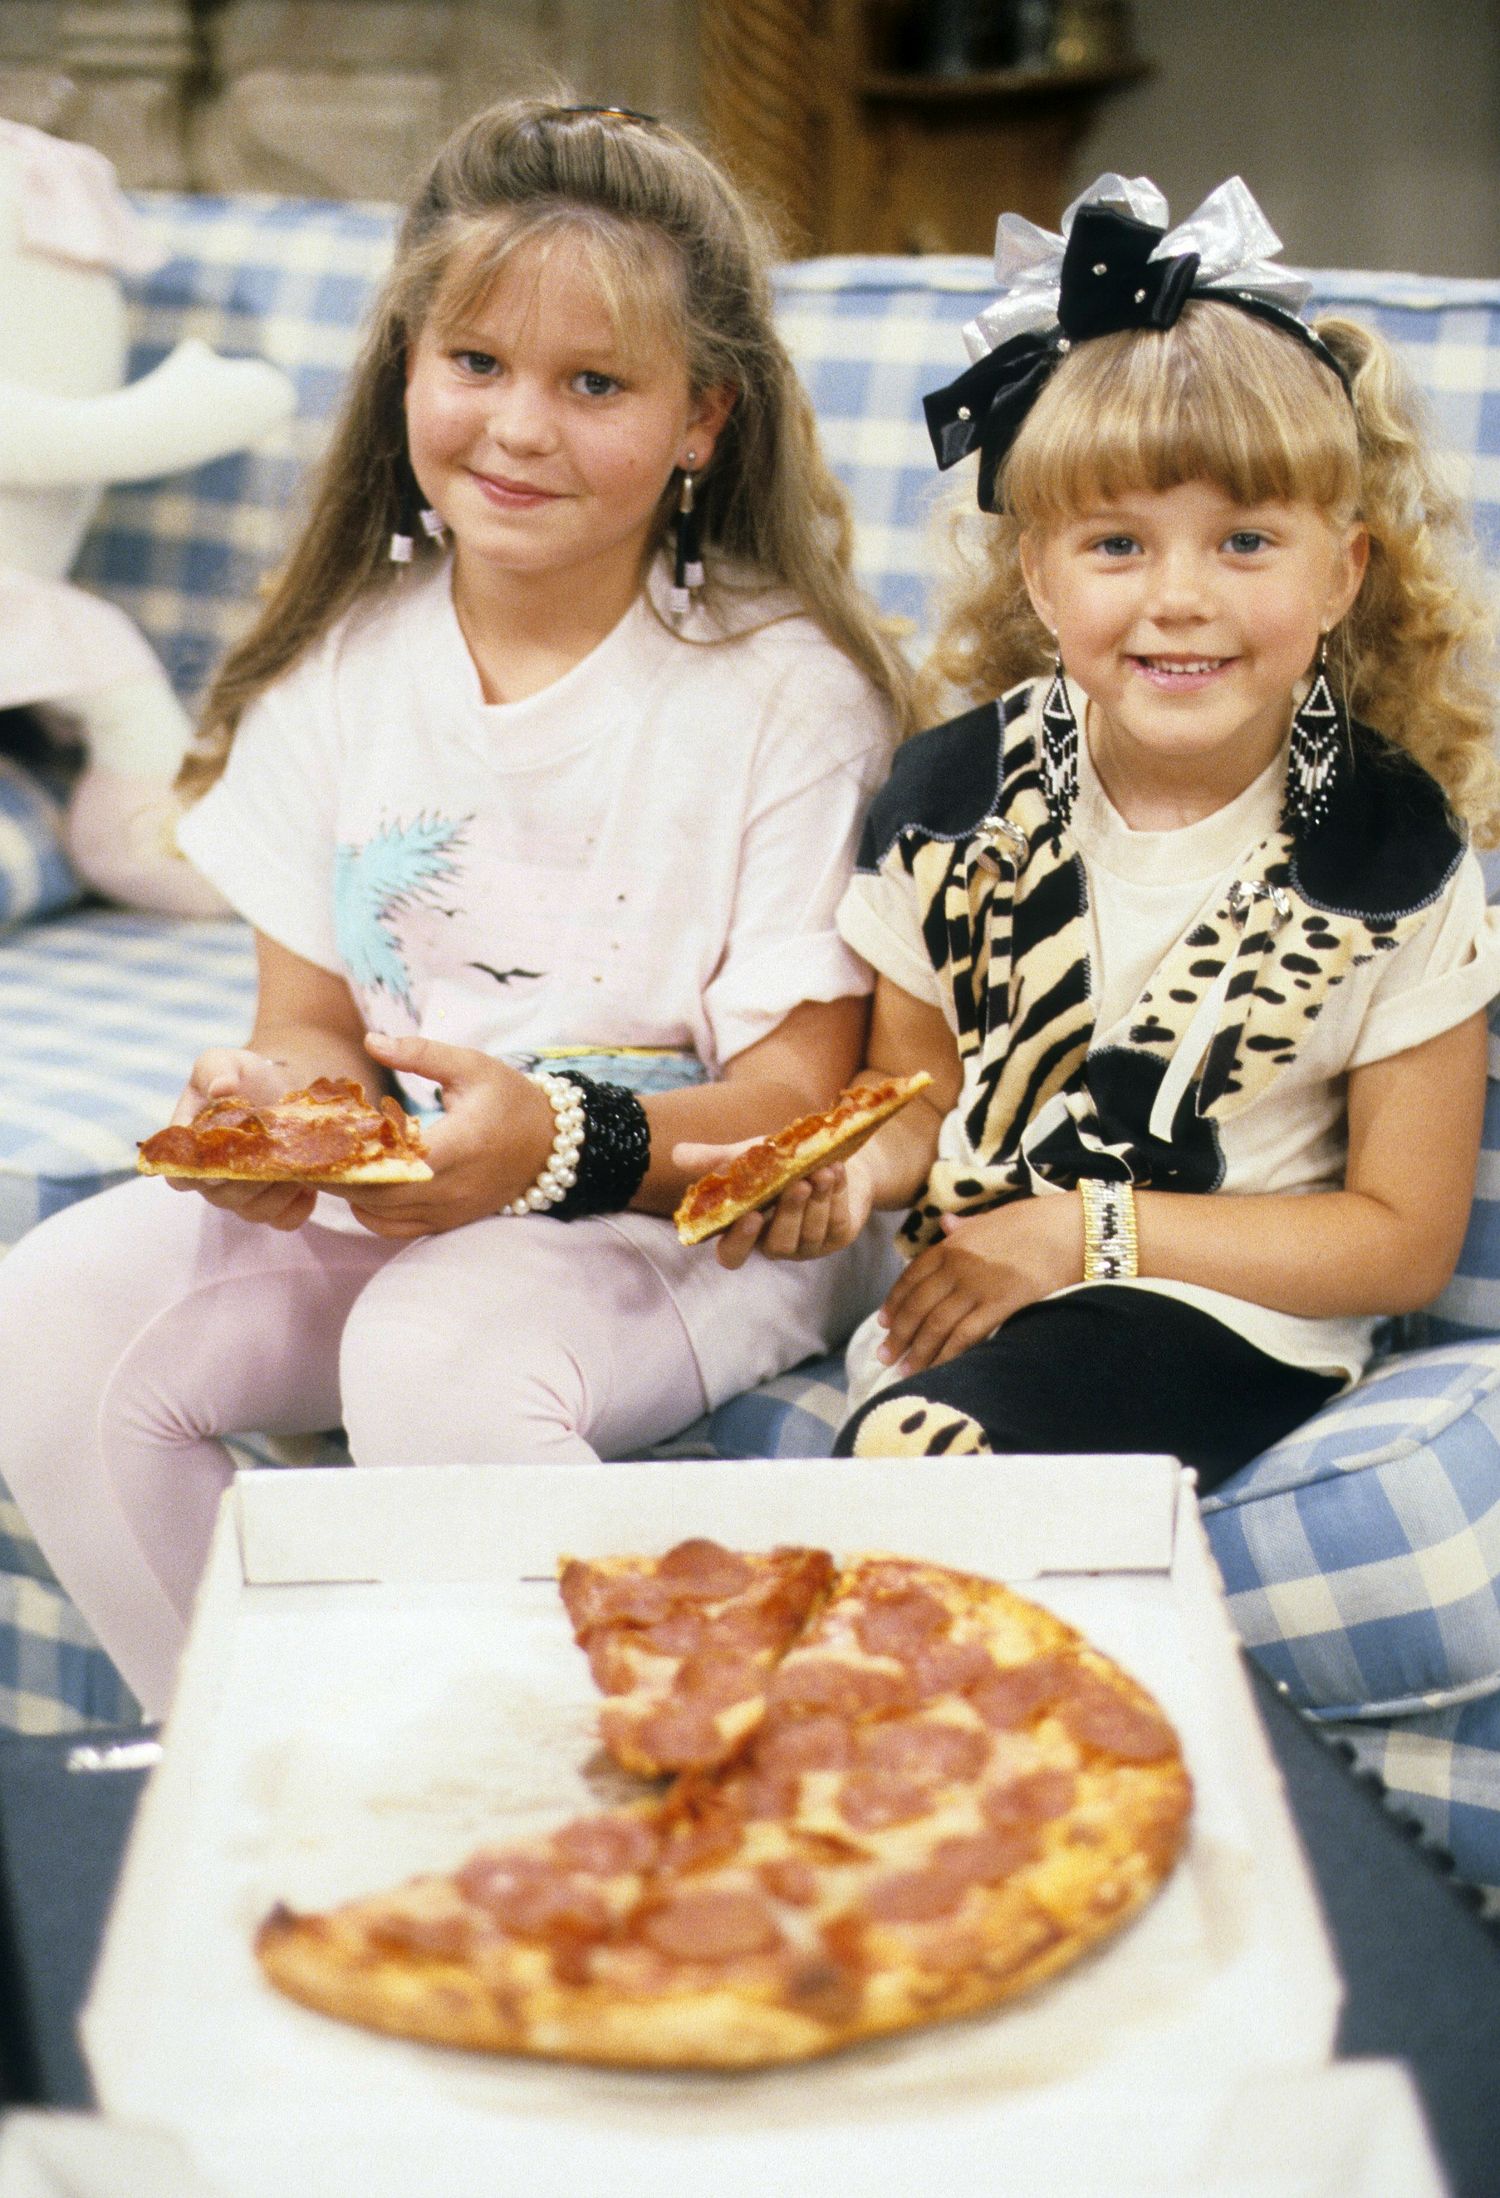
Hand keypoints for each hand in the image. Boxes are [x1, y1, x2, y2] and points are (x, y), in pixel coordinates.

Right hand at [163, 1048, 314, 1229]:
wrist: (282, 1084)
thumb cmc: (243, 1074)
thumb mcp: (223, 1061)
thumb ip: (215, 1071)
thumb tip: (221, 1089)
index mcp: (190, 1149)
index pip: (179, 1175)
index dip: (196, 1173)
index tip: (221, 1156)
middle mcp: (213, 1179)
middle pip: (221, 1197)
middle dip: (249, 1178)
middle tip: (274, 1151)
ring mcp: (244, 1195)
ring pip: (254, 1211)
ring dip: (276, 1192)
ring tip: (294, 1163)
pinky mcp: (276, 1202)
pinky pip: (283, 1220)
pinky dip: (297, 1208)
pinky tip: (308, 1184)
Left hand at [334, 1031, 554, 1237]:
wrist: (551, 1144)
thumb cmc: (510, 1099)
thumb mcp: (470, 1066)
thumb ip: (420, 1053)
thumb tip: (371, 1041)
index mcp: (459, 1145)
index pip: (390, 1162)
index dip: (350, 1155)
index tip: (318, 1139)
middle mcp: (453, 1187)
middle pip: (377, 1194)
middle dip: (337, 1176)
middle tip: (304, 1154)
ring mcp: (450, 1210)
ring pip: (381, 1216)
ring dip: (349, 1195)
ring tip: (322, 1169)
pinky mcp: (449, 1221)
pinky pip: (397, 1229)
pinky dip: (370, 1214)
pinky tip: (357, 1190)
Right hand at [672, 1142, 877, 1269]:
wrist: (827, 1154)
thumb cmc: (780, 1164)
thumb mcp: (746, 1159)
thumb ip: (714, 1160)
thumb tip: (676, 1154)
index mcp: (747, 1231)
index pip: (732, 1255)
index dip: (740, 1242)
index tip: (750, 1215)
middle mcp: (776, 1243)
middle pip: (779, 1244)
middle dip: (790, 1213)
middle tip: (797, 1184)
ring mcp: (808, 1244)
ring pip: (811, 1232)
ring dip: (817, 1200)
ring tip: (822, 1171)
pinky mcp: (837, 1235)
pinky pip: (836, 1221)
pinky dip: (836, 1194)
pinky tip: (835, 1172)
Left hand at [878, 1197, 1081, 1373]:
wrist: (1072, 1228)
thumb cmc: (1036, 1221)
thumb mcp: (993, 1217)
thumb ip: (966, 1226)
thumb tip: (947, 1224)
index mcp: (952, 1244)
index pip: (911, 1278)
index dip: (894, 1303)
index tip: (883, 1323)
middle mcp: (957, 1267)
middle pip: (917, 1306)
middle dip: (898, 1335)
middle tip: (884, 1356)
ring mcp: (977, 1287)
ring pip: (935, 1325)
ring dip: (918, 1352)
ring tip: (904, 1370)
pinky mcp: (1000, 1305)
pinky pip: (964, 1336)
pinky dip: (947, 1356)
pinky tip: (938, 1370)